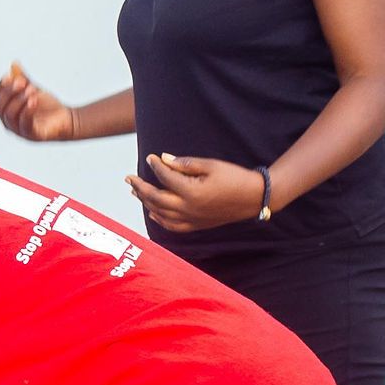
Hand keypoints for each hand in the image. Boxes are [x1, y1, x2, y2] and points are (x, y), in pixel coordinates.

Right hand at [0, 63, 75, 143]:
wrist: (68, 119)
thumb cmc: (48, 106)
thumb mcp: (33, 89)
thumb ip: (22, 79)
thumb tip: (13, 64)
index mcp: (6, 110)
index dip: (1, 86)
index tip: (11, 76)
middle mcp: (8, 122)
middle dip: (9, 92)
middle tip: (22, 82)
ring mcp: (19, 130)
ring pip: (10, 114)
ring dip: (19, 99)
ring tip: (32, 89)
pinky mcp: (32, 135)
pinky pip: (25, 123)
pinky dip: (27, 110)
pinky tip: (34, 99)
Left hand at [126, 152, 262, 233]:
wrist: (255, 197)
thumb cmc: (235, 177)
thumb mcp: (211, 165)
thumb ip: (185, 164)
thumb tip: (163, 159)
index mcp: (192, 192)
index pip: (165, 178)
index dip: (156, 166)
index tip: (150, 158)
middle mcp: (188, 209)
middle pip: (155, 198)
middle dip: (140, 188)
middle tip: (129, 178)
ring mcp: (192, 219)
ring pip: (160, 213)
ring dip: (145, 202)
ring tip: (135, 191)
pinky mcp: (197, 225)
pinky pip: (172, 226)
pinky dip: (159, 219)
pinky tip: (152, 211)